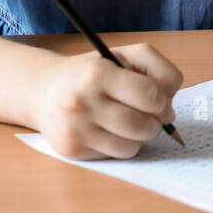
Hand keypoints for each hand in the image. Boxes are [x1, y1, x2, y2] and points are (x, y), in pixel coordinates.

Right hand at [32, 44, 182, 158]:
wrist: (43, 90)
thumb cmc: (93, 72)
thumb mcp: (128, 56)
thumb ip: (161, 72)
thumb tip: (169, 110)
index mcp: (98, 74)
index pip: (151, 95)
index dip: (162, 100)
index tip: (156, 99)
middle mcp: (82, 102)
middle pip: (144, 127)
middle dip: (154, 122)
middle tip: (146, 113)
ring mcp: (75, 129)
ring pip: (132, 147)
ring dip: (138, 137)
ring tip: (126, 120)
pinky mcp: (72, 150)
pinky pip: (115, 156)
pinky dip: (120, 145)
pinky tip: (107, 130)